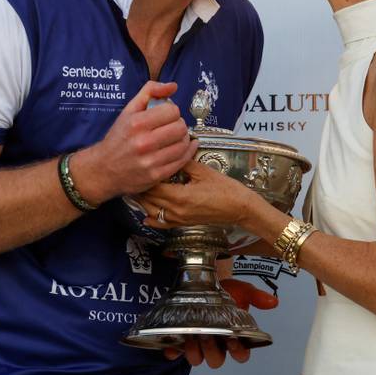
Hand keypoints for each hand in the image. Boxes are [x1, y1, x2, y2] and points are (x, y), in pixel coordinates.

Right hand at [73, 81, 197, 203]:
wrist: (103, 169)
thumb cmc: (118, 138)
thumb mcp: (128, 110)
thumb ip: (150, 92)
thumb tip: (173, 86)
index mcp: (137, 123)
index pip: (172, 111)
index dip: (172, 111)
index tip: (166, 115)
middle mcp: (143, 142)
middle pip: (180, 127)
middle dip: (179, 124)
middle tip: (172, 126)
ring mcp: (150, 161)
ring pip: (183, 144)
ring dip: (183, 139)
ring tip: (175, 137)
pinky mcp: (156, 175)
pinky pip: (182, 161)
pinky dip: (187, 152)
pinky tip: (185, 147)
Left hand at [138, 160, 259, 228]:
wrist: (240, 208)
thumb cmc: (225, 188)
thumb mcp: (204, 171)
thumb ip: (184, 162)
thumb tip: (170, 151)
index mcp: (180, 196)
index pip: (153, 186)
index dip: (145, 176)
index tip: (140, 166)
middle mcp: (176, 210)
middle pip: (149, 200)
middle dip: (141, 188)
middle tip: (135, 175)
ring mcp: (179, 219)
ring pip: (152, 212)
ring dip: (144, 201)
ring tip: (139, 189)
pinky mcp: (183, 224)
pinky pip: (162, 223)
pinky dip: (152, 218)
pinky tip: (146, 214)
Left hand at [161, 281, 275, 366]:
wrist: (203, 280)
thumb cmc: (224, 290)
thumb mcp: (242, 290)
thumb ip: (256, 296)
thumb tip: (274, 302)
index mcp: (233, 337)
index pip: (241, 354)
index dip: (238, 351)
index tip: (234, 339)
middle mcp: (217, 345)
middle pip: (217, 360)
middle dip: (213, 350)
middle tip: (208, 335)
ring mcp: (198, 344)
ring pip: (197, 359)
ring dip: (194, 352)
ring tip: (192, 336)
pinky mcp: (180, 341)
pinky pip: (175, 353)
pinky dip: (173, 352)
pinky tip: (172, 346)